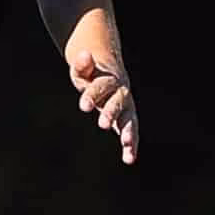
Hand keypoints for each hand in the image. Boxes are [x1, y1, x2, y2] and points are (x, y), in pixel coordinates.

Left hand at [69, 47, 138, 164]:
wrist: (110, 74)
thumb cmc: (92, 74)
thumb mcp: (83, 68)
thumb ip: (83, 64)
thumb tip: (84, 55)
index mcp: (109, 80)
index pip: (101, 87)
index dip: (93, 95)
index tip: (83, 106)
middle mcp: (121, 94)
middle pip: (118, 103)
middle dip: (111, 113)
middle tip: (102, 124)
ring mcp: (126, 108)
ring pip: (129, 119)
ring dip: (128, 132)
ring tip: (126, 144)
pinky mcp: (126, 120)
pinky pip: (130, 132)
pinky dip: (131, 145)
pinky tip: (129, 159)